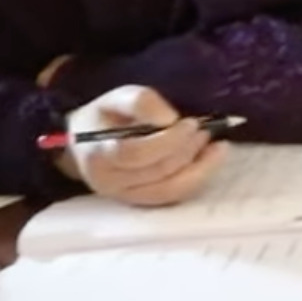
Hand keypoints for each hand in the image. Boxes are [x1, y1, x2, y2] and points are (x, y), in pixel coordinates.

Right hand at [51, 86, 228, 205]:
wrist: (86, 143)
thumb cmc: (105, 117)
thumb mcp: (117, 98)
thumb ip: (140, 102)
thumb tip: (169, 119)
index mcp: (98, 155)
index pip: (137, 154)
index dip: (168, 140)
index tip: (190, 123)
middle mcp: (109, 182)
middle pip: (158, 170)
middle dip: (187, 149)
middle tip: (204, 129)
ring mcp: (125, 196)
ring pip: (170, 187)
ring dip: (199, 166)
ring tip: (215, 146)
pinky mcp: (141, 202)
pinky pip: (173, 196)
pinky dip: (196, 178)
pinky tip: (210, 160)